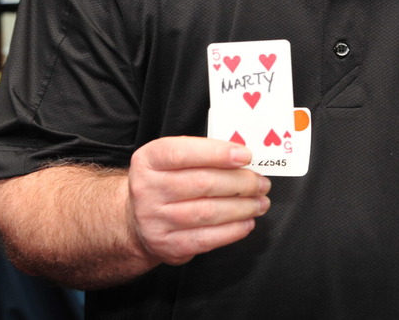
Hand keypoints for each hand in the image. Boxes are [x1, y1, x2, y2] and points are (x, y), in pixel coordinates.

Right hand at [127, 136, 271, 266]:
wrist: (137, 219)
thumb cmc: (165, 183)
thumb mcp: (172, 160)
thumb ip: (202, 154)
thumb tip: (243, 158)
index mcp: (149, 160)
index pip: (183, 153)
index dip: (218, 153)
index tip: (246, 156)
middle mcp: (147, 189)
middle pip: (202, 184)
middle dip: (240, 183)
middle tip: (261, 183)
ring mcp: (155, 220)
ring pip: (208, 212)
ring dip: (242, 207)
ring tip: (259, 203)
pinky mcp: (167, 244)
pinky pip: (206, 238)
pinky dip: (233, 230)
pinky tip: (246, 222)